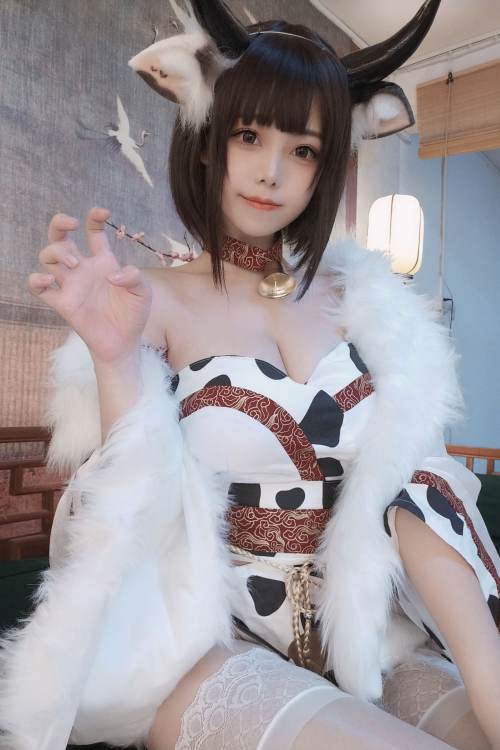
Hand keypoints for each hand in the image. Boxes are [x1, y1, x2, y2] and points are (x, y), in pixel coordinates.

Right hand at [28, 208, 151, 364]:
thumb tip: (113, 276)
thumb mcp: (143, 293)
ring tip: (73, 262)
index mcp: (103, 262)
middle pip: (61, 238)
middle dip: (59, 223)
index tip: (102, 212)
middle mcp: (83, 269)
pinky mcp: (63, 303)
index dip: (95, 218)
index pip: (93, 233)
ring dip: (56, 252)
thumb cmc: (133, 315)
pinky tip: (48, 280)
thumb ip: (135, 278)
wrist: (123, 343)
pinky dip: (36, 280)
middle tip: (71, 223)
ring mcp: (71, 285)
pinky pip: (38, 288)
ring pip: (47, 257)